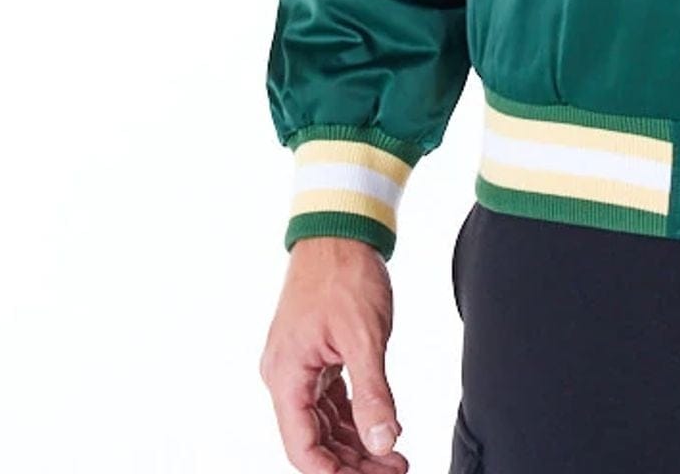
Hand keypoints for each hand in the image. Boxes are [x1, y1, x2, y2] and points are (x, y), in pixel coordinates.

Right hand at [260, 236, 409, 472]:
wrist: (340, 229)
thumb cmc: (344, 273)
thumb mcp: (365, 337)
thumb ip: (372, 393)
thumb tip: (383, 441)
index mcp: (286, 376)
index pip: (302, 446)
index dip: (332, 472)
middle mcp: (286, 376)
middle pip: (315, 439)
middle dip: (352, 462)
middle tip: (394, 469)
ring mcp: (300, 366)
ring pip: (324, 423)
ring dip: (356, 443)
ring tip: (393, 458)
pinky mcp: (316, 356)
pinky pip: (331, 401)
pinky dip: (354, 418)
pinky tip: (380, 429)